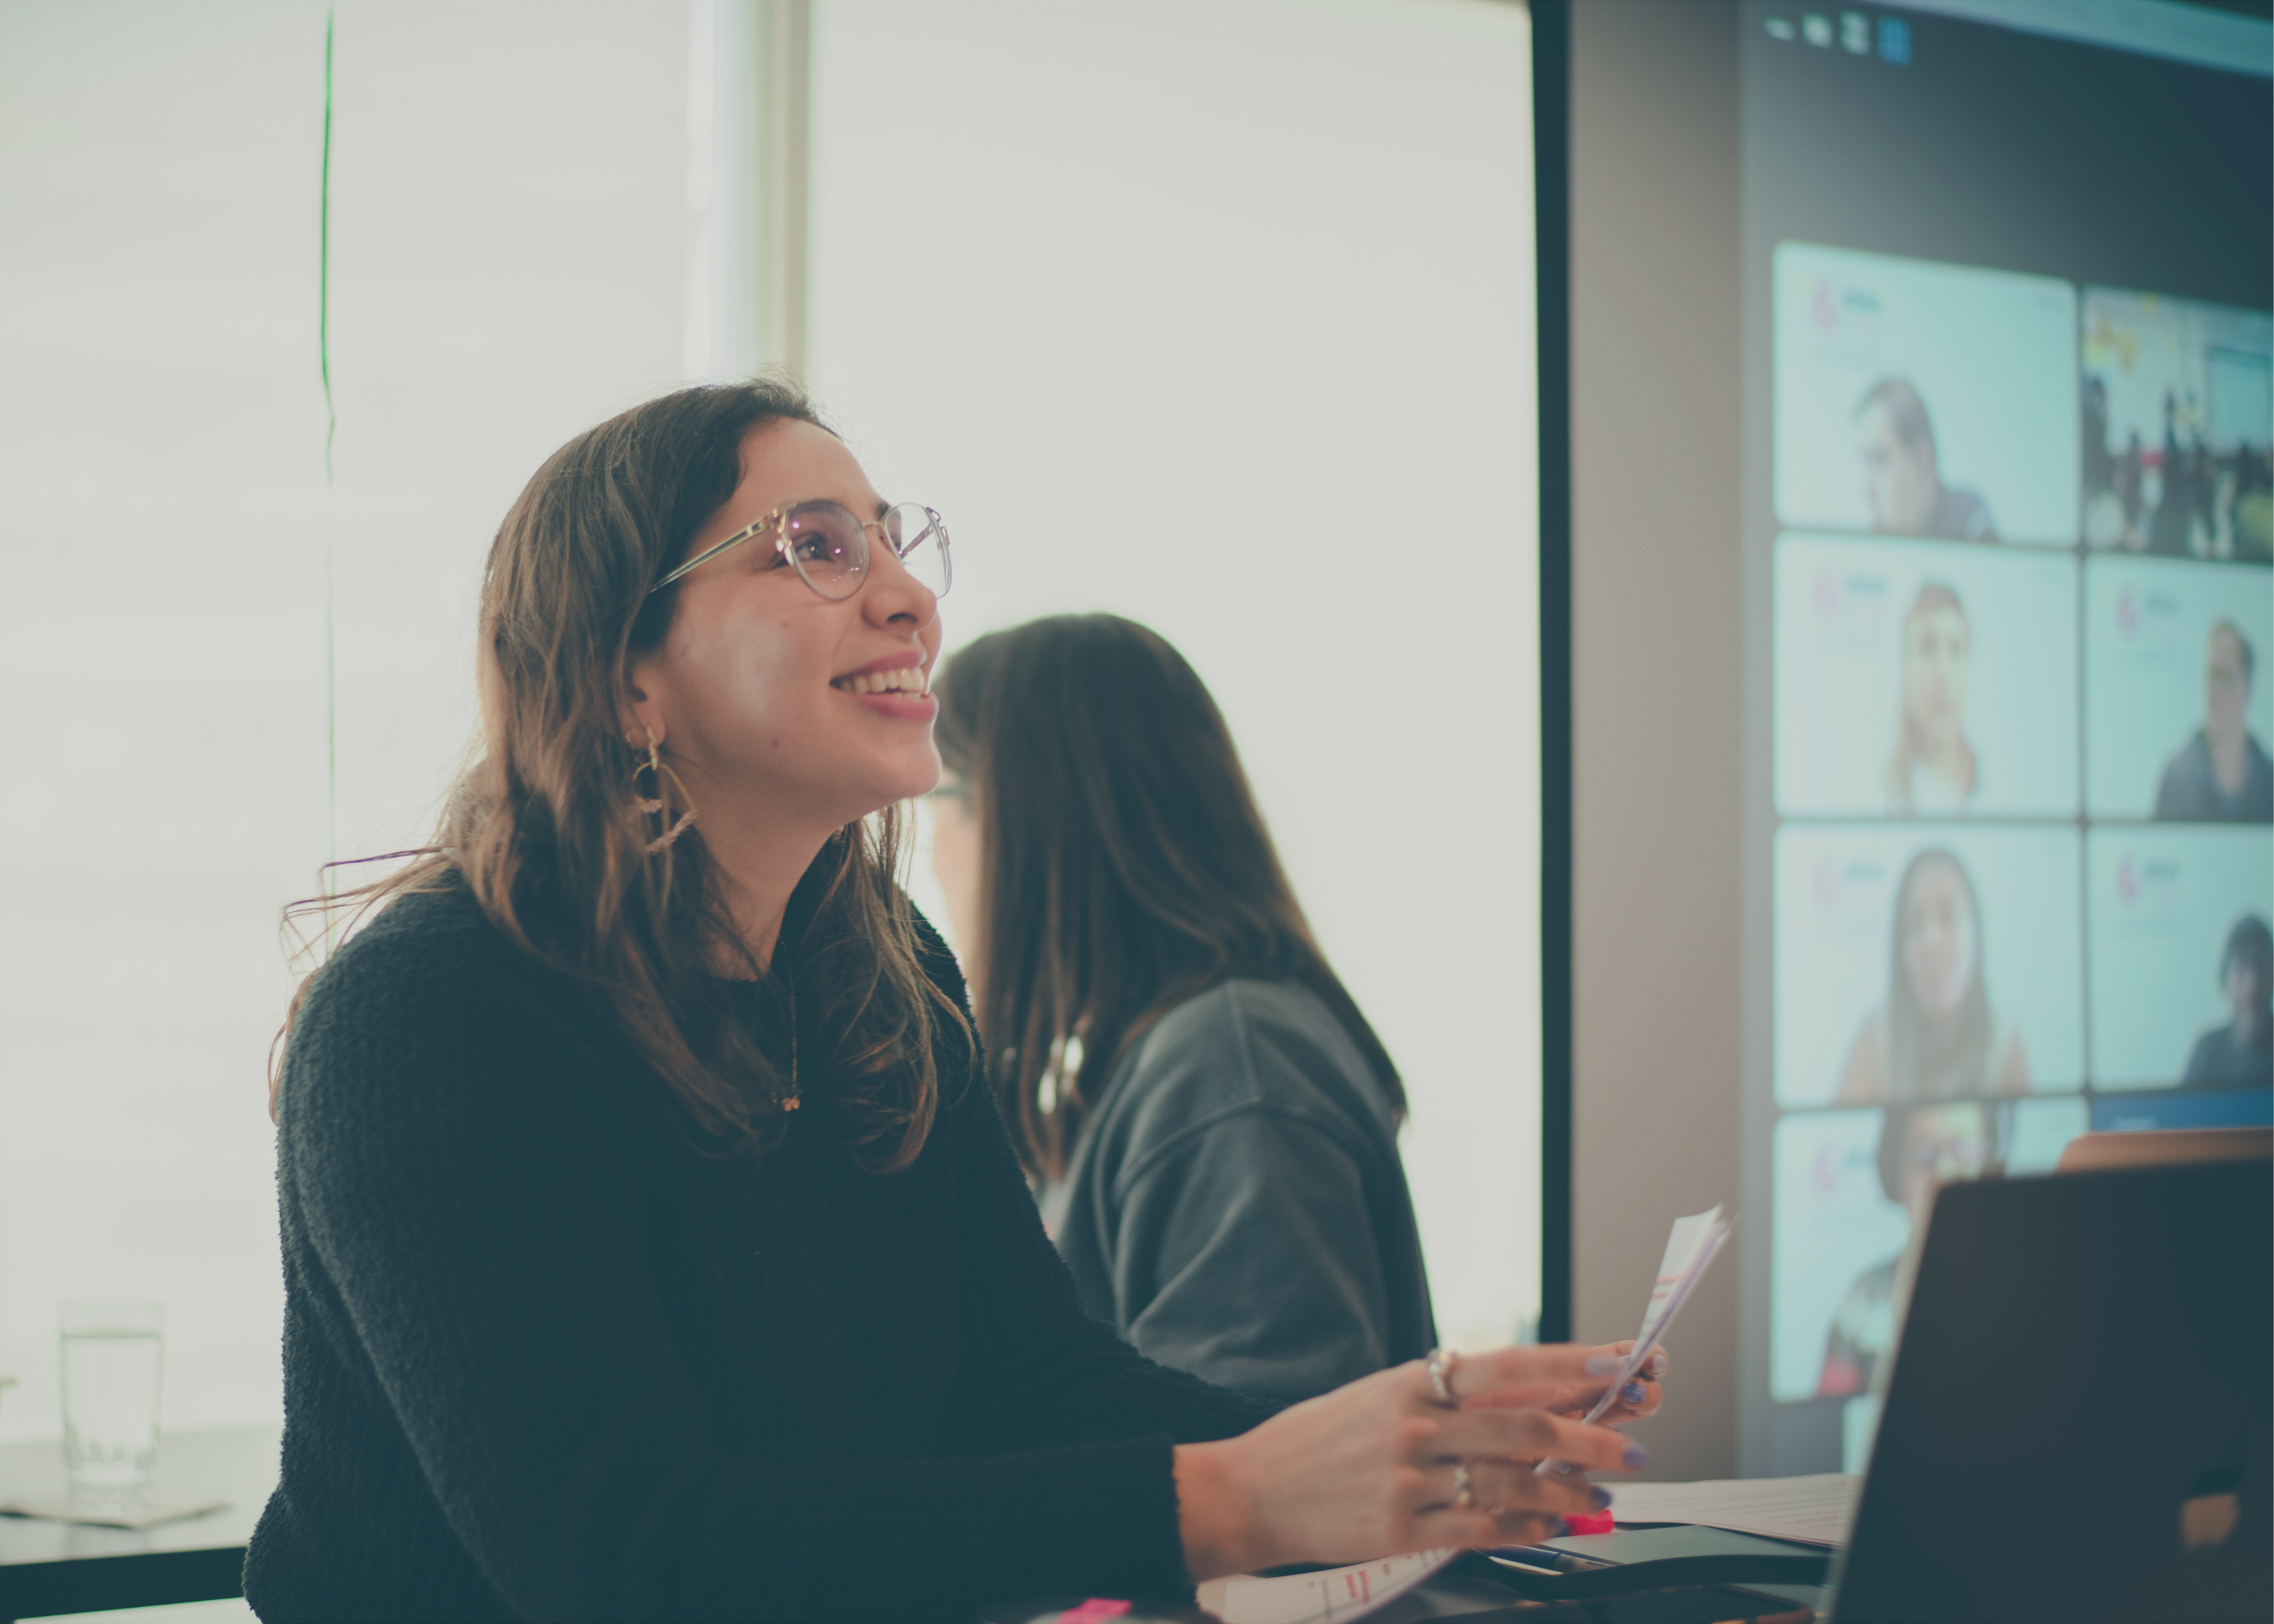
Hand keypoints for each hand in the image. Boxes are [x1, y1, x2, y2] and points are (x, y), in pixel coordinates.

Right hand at [1174, 1345, 1648, 1579]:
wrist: (1253, 1490)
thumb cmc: (1323, 1438)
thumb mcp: (1383, 1393)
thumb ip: (1454, 1395)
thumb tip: (1538, 1392)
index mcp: (1412, 1379)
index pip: (1509, 1364)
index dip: (1571, 1363)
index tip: (1622, 1362)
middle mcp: (1415, 1424)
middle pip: (1525, 1427)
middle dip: (1593, 1438)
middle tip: (1633, 1448)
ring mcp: (1408, 1479)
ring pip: (1513, 1483)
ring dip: (1569, 1491)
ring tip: (1601, 1495)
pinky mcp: (1402, 1530)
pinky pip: (1483, 1530)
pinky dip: (1529, 1528)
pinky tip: (1553, 1526)